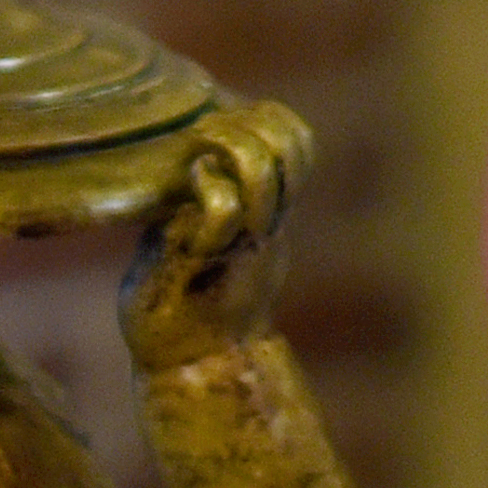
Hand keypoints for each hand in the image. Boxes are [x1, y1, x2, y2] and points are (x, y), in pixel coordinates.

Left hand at [122, 100, 309, 372]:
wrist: (194, 370)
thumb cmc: (192, 302)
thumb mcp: (215, 242)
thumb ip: (218, 206)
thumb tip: (198, 161)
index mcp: (268, 214)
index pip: (298, 144)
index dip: (272, 118)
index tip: (229, 117)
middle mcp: (262, 225)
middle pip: (289, 147)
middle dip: (250, 123)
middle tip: (207, 130)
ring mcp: (236, 243)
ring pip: (259, 173)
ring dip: (230, 146)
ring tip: (199, 147)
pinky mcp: (200, 263)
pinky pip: (220, 214)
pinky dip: (208, 188)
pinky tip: (189, 185)